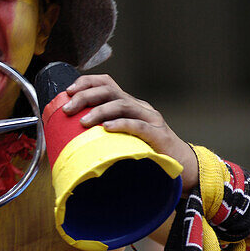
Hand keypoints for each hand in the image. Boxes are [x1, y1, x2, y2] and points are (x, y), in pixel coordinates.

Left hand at [63, 73, 198, 191]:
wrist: (181, 167)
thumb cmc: (145, 152)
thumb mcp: (120, 136)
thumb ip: (102, 129)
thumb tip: (68, 130)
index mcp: (129, 104)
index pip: (106, 82)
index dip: (86, 82)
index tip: (67, 92)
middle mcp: (139, 107)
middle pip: (110, 91)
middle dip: (85, 97)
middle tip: (68, 109)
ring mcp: (151, 119)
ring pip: (122, 105)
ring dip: (99, 111)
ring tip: (83, 122)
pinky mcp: (159, 135)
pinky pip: (138, 126)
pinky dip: (121, 125)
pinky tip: (106, 129)